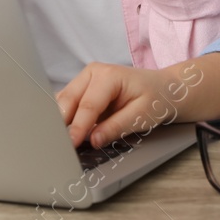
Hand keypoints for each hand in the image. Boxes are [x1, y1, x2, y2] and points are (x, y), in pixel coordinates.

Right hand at [57, 61, 199, 148]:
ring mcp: (84, 80)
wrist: (162, 89)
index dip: (78, 127)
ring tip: (57, 141)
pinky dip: (63, 118)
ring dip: (59, 120)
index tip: (71, 144)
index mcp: (108, 75)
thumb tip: (93, 140)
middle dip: (61, 123)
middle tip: (57, 145)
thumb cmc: (155, 98)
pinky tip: (63, 132)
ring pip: (62, 101)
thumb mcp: (142, 115)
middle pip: (68, 100)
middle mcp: (92, 73)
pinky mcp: (81, 90)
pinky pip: (66, 104)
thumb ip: (116, 127)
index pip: (88, 105)